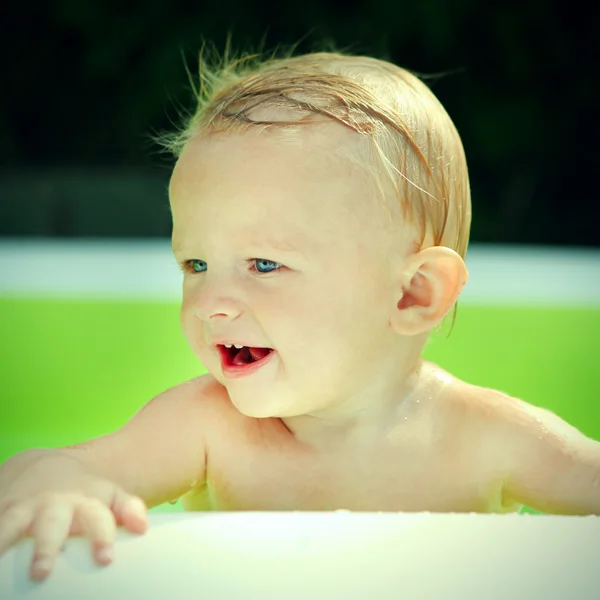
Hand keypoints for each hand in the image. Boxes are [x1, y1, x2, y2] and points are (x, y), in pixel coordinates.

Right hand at [0, 466, 147, 580]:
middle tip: (41, 572)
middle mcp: (51, 506)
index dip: (102, 536)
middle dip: (46, 546)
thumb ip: (128, 509)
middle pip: (50, 524)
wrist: (45, 466)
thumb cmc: (83, 493)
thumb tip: (142, 527)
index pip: (97, 518)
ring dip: (2, 539)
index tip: (106, 558)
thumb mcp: (109, 496)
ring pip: (8, 524)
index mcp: (84, 503)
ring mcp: (20, 508)